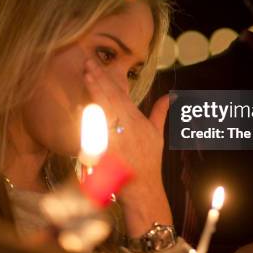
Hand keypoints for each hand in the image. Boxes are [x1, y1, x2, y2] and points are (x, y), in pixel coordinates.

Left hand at [83, 58, 171, 234]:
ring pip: (103, 111)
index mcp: (136, 120)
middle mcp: (127, 127)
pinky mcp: (108, 151)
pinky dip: (89, 119)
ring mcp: (117, 138)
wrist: (142, 188)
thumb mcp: (158, 134)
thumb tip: (171, 95)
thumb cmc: (149, 161)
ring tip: (85, 77)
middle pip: (111, 98)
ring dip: (93, 94)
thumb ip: (161, 112)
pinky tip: (81, 107)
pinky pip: (97, 131)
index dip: (107, 80)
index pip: (120, 95)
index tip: (95, 67)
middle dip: (98, 80)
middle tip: (87, 63)